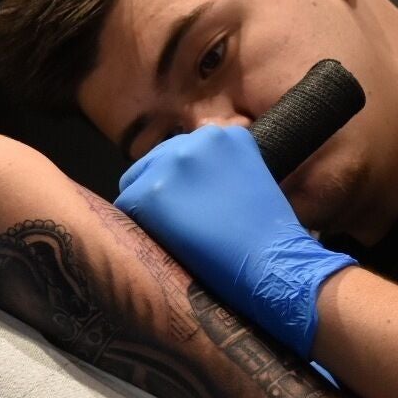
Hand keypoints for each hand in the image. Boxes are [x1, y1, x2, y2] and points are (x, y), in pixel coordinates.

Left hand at [115, 124, 355, 357]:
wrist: (271, 263)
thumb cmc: (268, 234)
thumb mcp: (251, 178)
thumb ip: (220, 167)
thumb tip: (192, 179)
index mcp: (225, 134)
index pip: (183, 153)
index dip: (185, 184)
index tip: (196, 207)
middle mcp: (196, 138)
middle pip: (155, 162)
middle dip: (163, 191)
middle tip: (183, 224)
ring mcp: (171, 163)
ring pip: (137, 183)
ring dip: (149, 207)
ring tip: (177, 234)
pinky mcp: (150, 192)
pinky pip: (126, 207)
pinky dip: (139, 227)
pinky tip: (166, 242)